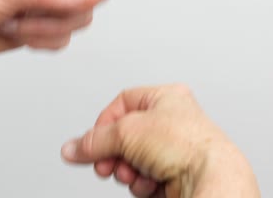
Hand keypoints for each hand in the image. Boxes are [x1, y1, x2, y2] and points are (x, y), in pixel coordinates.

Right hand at [61, 84, 259, 196]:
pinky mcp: (174, 172)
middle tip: (106, 164)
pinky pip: (144, 175)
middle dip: (113, 153)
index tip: (94, 140)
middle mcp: (171, 120)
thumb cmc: (186, 145)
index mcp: (165, 97)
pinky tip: (147, 183)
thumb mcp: (126, 133)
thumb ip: (93, 141)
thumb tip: (71, 148)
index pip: (121, 103)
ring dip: (126, 170)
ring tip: (132, 173)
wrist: (210, 178)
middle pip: (124, 135)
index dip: (104, 122)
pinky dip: (140, 182)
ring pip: (132, 158)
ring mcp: (173, 147)